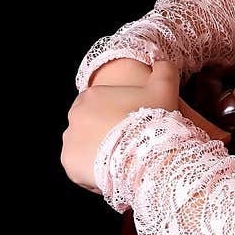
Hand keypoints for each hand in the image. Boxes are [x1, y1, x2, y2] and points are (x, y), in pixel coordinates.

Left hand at [62, 59, 182, 193]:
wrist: (147, 154)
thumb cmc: (155, 120)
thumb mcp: (165, 88)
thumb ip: (164, 70)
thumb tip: (161, 62)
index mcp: (92, 95)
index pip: (100, 104)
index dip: (117, 115)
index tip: (132, 125)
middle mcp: (75, 115)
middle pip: (91, 125)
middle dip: (107, 133)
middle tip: (129, 144)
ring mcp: (70, 139)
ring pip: (85, 146)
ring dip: (99, 152)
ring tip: (122, 160)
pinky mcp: (69, 163)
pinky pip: (80, 167)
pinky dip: (92, 170)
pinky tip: (112, 171)